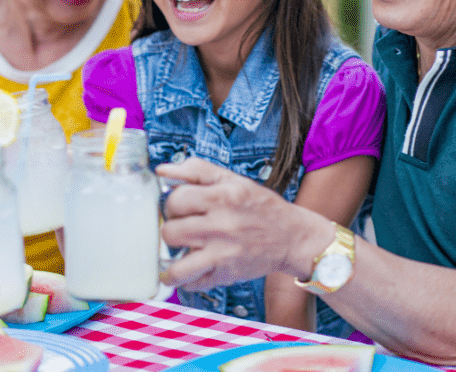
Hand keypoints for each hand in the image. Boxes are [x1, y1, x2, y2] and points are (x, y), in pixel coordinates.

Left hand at [157, 157, 296, 290]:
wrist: (293, 237)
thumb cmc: (260, 206)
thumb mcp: (232, 179)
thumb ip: (196, 170)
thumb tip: (161, 171)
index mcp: (221, 197)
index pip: (175, 200)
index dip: (172, 203)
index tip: (179, 207)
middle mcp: (221, 226)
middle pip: (170, 232)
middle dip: (171, 229)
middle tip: (181, 228)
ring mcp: (222, 254)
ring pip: (175, 267)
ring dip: (170, 262)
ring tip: (177, 254)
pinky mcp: (226, 275)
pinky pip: (192, 284)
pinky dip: (186, 279)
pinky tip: (190, 269)